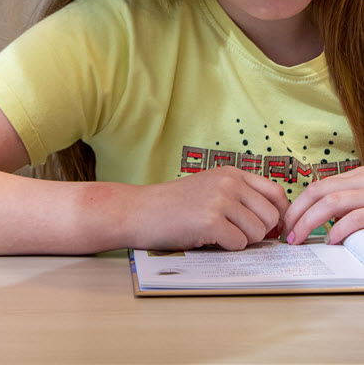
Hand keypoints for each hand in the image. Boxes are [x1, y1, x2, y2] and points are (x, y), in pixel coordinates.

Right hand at [131, 166, 289, 250]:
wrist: (140, 210)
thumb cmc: (175, 205)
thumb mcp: (211, 189)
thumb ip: (241, 198)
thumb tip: (277, 224)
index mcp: (232, 172)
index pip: (277, 193)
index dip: (280, 215)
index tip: (272, 230)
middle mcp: (229, 182)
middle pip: (272, 217)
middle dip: (259, 232)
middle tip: (235, 234)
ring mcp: (220, 199)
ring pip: (258, 233)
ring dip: (240, 241)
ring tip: (216, 233)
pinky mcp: (210, 220)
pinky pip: (239, 244)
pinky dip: (226, 248)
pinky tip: (206, 238)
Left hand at [283, 166, 363, 245]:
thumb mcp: (363, 201)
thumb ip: (346, 208)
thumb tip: (329, 225)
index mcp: (354, 178)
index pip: (317, 187)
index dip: (298, 204)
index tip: (288, 222)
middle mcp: (360, 181)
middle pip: (317, 191)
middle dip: (296, 212)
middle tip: (287, 233)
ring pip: (330, 201)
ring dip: (308, 221)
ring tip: (298, 238)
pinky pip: (355, 217)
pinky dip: (339, 229)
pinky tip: (330, 240)